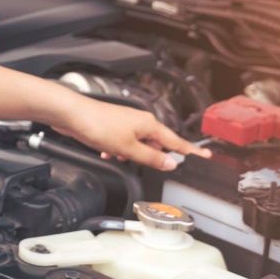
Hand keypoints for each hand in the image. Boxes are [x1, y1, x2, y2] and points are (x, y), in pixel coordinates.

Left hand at [52, 96, 210, 171]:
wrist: (73, 115)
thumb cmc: (98, 125)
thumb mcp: (128, 148)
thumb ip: (151, 158)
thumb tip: (170, 163)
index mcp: (149, 125)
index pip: (176, 141)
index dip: (191, 151)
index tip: (206, 156)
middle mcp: (140, 122)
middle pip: (156, 145)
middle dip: (149, 157)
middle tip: (140, 163)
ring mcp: (127, 124)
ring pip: (138, 146)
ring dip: (131, 156)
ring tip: (117, 157)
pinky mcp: (114, 128)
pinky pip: (124, 144)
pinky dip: (118, 152)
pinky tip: (108, 154)